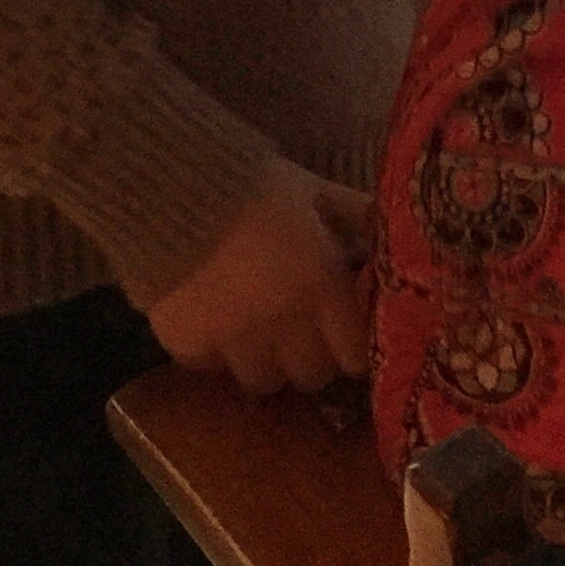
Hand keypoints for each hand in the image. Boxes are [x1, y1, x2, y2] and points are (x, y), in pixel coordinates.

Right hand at [146, 159, 371, 397]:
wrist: (174, 183)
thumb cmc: (257, 184)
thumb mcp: (315, 192)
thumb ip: (355, 218)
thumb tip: (390, 237)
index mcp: (321, 289)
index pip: (354, 356)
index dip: (350, 347)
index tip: (343, 334)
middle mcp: (283, 325)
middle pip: (311, 376)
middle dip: (310, 358)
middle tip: (300, 333)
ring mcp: (233, 341)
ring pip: (262, 382)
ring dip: (263, 361)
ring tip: (255, 333)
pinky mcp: (187, 344)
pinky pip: (209, 367)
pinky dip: (212, 352)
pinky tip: (210, 322)